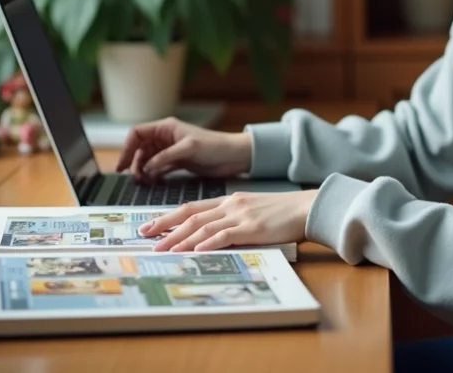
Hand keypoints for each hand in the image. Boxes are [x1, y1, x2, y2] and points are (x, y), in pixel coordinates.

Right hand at [115, 117, 251, 182]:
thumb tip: (146, 167)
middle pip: (140, 148)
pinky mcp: (177, 162)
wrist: (234, 156)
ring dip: (143, 170)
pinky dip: (153, 174)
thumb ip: (165, 156)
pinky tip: (152, 182)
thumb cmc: (214, 146)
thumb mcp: (188, 148)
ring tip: (143, 182)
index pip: (137, 133)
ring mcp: (170, 150)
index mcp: (166, 127)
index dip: (127, 148)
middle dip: (134, 162)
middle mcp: (165, 137)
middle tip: (135, 178)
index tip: (122, 165)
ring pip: (148, 159)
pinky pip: (158, 168)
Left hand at [139, 190, 318, 252]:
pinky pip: (225, 236)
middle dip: (165, 227)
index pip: (192, 208)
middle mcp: (230, 205)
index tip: (151, 226)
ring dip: (180, 239)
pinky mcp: (252, 227)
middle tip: (146, 238)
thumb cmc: (282, 212)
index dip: (169, 216)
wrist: (306, 207)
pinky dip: (207, 244)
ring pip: (203, 227)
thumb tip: (213, 236)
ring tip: (163, 249)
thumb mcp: (252, 210)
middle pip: (191, 216)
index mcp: (228, 201)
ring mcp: (240, 215)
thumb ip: (233, 219)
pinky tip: (195, 251)